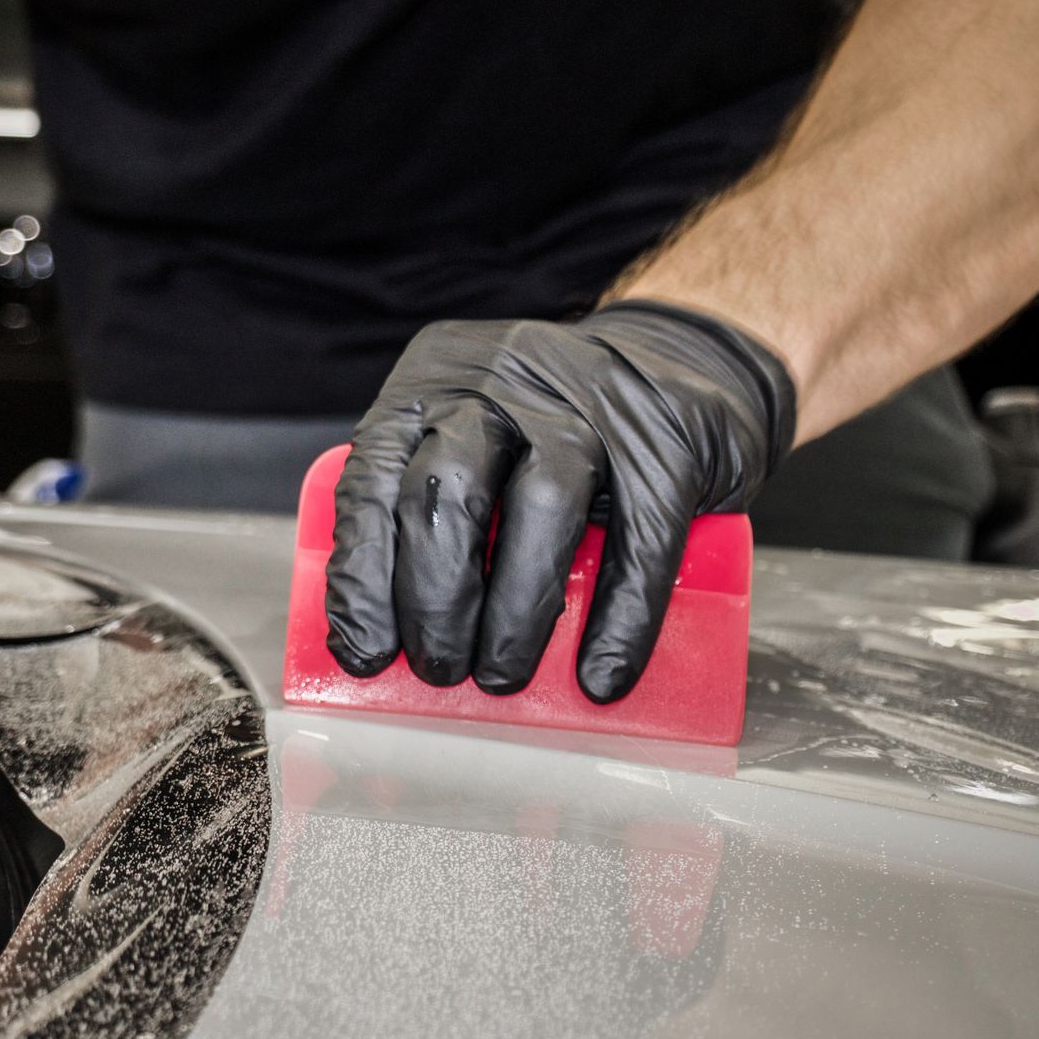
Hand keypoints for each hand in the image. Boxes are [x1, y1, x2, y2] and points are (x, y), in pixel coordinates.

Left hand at [325, 301, 794, 701]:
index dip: (362, 577)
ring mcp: (590, 404)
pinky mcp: (667, 441)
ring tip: (500, 675)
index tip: (363, 653)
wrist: (675, 363)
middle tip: (436, 669)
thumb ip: (425, 513)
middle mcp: (502, 381)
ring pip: (541, 507)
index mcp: (431, 386)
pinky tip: (598, 675)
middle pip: (448, 490)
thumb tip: (390, 635)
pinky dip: (619, 619)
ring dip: (514, 611)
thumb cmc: (548, 427)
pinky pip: (639, 539)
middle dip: (433, 597)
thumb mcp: (468, 444)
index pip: (373, 480)